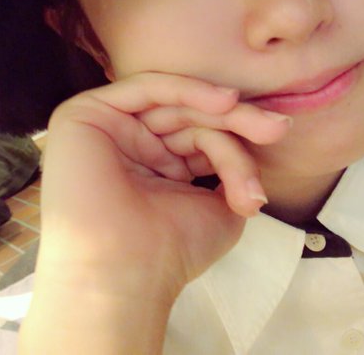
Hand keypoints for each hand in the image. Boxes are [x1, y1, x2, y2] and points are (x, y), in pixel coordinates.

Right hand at [22, 73, 289, 352]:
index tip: (277, 150)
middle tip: (278, 129)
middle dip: (239, 122)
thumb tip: (251, 149)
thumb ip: (232, 171)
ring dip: (224, 113)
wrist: (127, 273)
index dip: (238, 144)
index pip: (200, 139)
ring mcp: (106, 129)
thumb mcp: (220, 205)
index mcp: (154, 168)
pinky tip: (224, 102)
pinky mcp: (85, 115)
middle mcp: (129, 146)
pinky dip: (187, 91)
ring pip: (175, 105)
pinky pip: (145, 89)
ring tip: (263, 126)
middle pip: (190, 118)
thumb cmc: (172, 250)